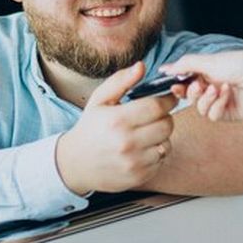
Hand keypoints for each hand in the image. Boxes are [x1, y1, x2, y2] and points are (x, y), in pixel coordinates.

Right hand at [56, 62, 177, 195]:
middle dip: (164, 117)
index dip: (166, 100)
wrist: (76, 164)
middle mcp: (127, 142)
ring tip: (146, 134)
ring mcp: (134, 162)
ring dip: (161, 137)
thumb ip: (121, 81)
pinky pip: (161, 160)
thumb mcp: (99, 100)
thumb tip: (141, 66)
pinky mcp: (139, 176)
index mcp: (117, 120)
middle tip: (154, 116)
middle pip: (167, 125)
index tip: (166, 98)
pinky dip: (156, 153)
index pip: (157, 106)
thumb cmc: (90, 128)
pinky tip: (142, 149)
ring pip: (167, 143)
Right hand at [160, 50, 242, 121]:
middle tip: (198, 86)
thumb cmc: (238, 63)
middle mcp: (211, 88)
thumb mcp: (207, 60)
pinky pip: (213, 115)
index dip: (177, 87)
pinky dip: (218, 104)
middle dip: (191, 93)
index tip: (173, 85)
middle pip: (190, 98)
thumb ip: (183, 65)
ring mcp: (220, 102)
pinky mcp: (228, 114)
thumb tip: (163, 68)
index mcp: (206, 73)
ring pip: (200, 109)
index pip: (184, 84)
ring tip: (217, 88)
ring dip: (206, 99)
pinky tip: (227, 94)